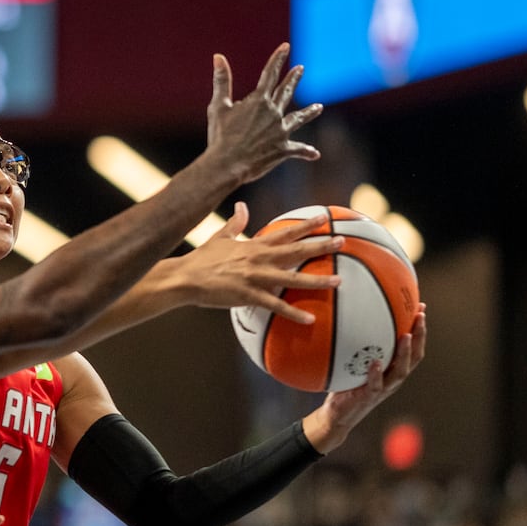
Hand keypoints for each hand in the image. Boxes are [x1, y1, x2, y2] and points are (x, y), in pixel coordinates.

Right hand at [176, 203, 343, 322]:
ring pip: (292, 278)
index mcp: (254, 245)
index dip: (306, 225)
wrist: (184, 278)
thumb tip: (242, 206)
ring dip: (316, 280)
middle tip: (342, 241)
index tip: (325, 218)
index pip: (285, 232)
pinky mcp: (248, 295)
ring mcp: (255, 277)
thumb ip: (236, 224)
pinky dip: (293, 313)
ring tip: (338, 280)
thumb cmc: (201, 260)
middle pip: (296, 251)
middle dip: (320, 246)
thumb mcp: (220, 238)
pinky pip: (275, 306)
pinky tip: (310, 319)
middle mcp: (259, 258)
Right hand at [206, 43, 323, 184]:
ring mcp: (280, 131)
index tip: (286, 47)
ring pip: (298, 118)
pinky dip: (306, 152)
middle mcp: (273, 113)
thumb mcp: (218, 107)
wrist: (228, 164)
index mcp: (259, 101)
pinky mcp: (282, 149)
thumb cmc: (220, 136)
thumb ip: (222, 81)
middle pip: (285, 92)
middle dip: (293, 79)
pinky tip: (315, 154)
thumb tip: (218, 57)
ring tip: (319, 107)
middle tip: (300, 69)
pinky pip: (298, 150)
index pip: (270, 74)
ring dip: (309, 112)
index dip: (278, 59)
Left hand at [302, 304, 427, 452]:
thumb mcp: (356, 364)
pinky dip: (377, 373)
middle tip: (420, 316)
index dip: (419, 329)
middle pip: (415, 356)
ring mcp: (383, 388)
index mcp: (394, 369)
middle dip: (420, 336)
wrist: (338, 414)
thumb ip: (360, 347)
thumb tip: (350, 318)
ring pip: (401, 371)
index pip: (413, 347)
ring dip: (405, 353)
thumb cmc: (348, 386)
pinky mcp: (368, 396)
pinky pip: (375, 384)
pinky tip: (376, 362)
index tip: (420, 308)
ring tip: (406, 336)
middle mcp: (393, 378)